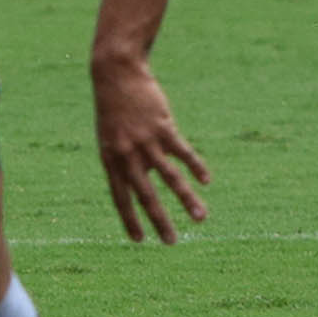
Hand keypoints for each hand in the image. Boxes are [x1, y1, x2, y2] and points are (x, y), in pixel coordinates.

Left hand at [93, 56, 208, 242]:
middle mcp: (128, 155)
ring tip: (201, 218)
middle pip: (146, 195)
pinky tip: (206, 181)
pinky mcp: (163, 127)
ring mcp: (146, 142)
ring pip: (170, 178)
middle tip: (171, 242)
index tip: (139, 240)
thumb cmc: (114, 107)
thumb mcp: (112, 136)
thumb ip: (129, 159)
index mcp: (111, 160)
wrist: (116, 74)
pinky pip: (183, 152)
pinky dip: (196, 167)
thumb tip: (151, 177)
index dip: (129, 219)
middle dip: (160, 221)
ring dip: (187, 200)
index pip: (120, 198)